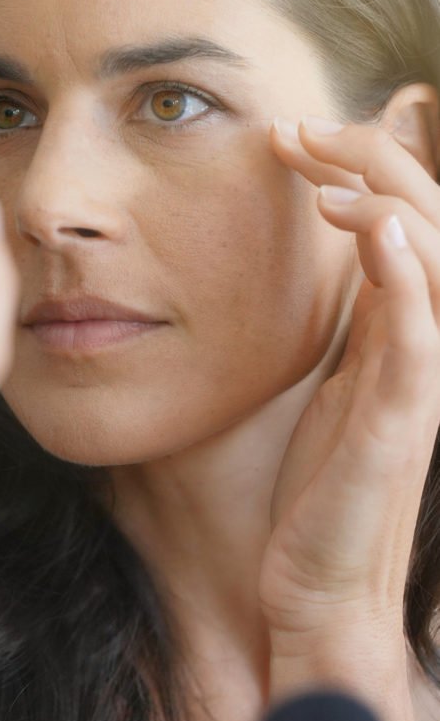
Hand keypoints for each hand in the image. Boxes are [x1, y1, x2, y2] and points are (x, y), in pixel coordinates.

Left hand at [259, 114, 439, 656]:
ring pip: (436, 273)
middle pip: (430, 229)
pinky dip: (406, 285)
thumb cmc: (321, 492)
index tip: (295, 140)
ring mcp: (421, 391)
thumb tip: (346, 268)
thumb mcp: (338, 391)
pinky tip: (379, 237)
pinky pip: (419, 345)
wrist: (318, 587)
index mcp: (407, 338)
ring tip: (328, 180)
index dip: (362, 169)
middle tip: (300, 134)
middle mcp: (426, 353)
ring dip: (390, 210)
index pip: (407, 225)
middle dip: (371, 167)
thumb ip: (356, 331)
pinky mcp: (400, 429)